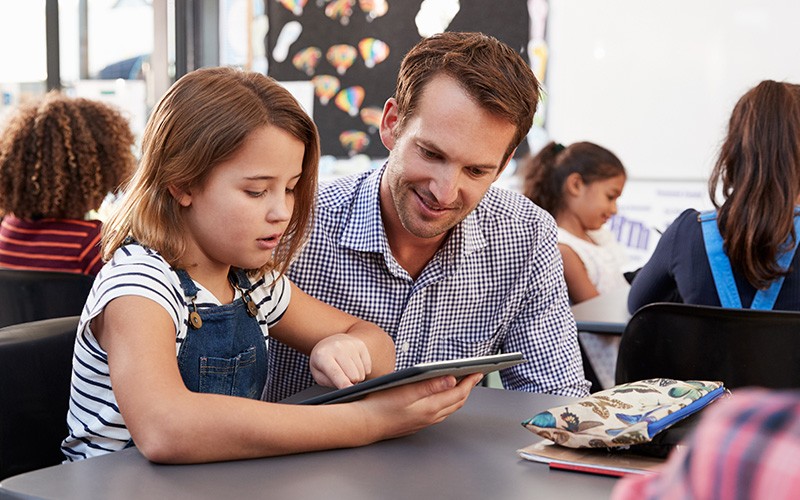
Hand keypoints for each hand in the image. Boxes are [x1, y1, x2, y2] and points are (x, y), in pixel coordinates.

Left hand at [309, 334, 371, 387]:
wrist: (328, 343)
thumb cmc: (322, 362)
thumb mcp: (317, 374)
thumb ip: (329, 382)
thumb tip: (345, 388)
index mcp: (322, 355)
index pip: (335, 372)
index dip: (343, 382)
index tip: (349, 390)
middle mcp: (337, 347)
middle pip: (352, 374)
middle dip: (350, 382)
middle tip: (343, 379)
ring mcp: (350, 344)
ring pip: (361, 372)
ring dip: (356, 377)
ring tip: (347, 372)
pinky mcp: (361, 344)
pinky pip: (367, 366)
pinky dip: (362, 370)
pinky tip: (354, 366)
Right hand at [356, 373, 483, 441]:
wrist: (364, 424)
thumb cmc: (380, 405)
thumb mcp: (405, 390)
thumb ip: (430, 385)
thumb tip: (451, 380)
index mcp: (429, 408)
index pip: (458, 393)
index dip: (470, 382)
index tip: (478, 371)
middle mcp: (429, 417)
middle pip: (457, 402)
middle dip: (468, 388)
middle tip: (474, 375)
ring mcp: (423, 422)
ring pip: (449, 408)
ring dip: (458, 395)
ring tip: (462, 384)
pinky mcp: (416, 423)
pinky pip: (439, 412)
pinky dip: (446, 402)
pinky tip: (442, 396)